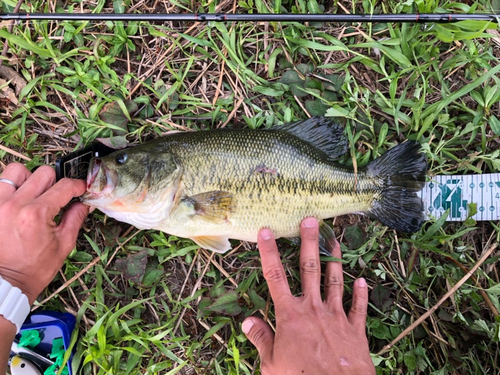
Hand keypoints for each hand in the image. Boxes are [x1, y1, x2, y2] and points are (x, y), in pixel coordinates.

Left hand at [0, 163, 88, 303]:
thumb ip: (75, 219)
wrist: (5, 284)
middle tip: (58, 195)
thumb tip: (83, 203)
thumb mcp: (63, 245)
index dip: (77, 186)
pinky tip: (18, 202)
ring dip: (29, 180)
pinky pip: (0, 185)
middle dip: (56, 182)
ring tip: (33, 194)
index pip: (64, 186)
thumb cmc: (32, 270)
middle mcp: (15, 205)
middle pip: (43, 173)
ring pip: (17, 172)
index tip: (80, 189)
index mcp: (37, 214)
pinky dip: (11, 188)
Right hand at [242, 217, 374, 374]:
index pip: (274, 277)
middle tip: (311, 220)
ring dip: (335, 259)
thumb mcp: (272, 364)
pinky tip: (362, 280)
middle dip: (309, 242)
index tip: (266, 232)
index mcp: (290, 316)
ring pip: (335, 281)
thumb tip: (248, 321)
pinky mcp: (355, 330)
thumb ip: (262, 339)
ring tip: (336, 239)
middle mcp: (313, 309)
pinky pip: (358, 307)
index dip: (269, 253)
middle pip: (309, 268)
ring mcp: (336, 317)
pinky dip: (360, 293)